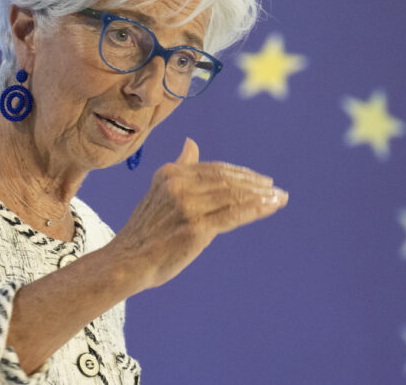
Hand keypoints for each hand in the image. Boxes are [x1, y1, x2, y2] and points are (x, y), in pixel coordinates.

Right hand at [109, 137, 287, 290]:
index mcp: (171, 173)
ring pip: (234, 195)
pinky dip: (256, 209)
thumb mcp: (159, 191)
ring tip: (279, 199)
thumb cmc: (145, 231)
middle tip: (276, 190)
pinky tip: (270, 207)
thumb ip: (180, 167)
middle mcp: (179, 184)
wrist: (126, 262)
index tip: (261, 180)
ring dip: (261, 196)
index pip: (215, 168)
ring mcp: (187, 206)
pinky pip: (234, 214)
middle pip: (227, 179)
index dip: (241, 173)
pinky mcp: (196, 228)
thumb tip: (191, 143)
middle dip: (255, 184)